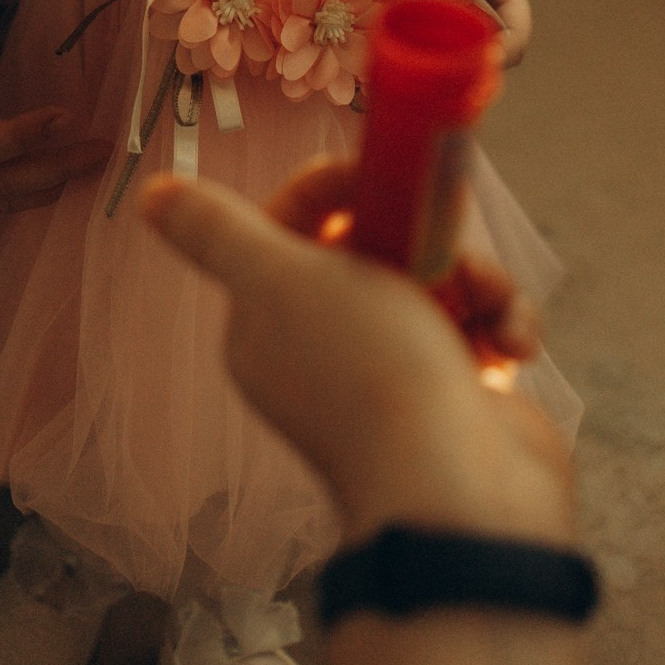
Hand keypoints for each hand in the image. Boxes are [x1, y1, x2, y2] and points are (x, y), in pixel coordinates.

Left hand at [142, 161, 575, 548]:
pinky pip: (483, 323)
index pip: (294, 223)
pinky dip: (504, 325)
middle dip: (424, 233)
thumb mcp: (279, 279)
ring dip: (478, 279)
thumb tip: (152, 195)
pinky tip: (512, 349)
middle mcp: (326, 347)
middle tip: (446, 241)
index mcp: (268, 322)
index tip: (377, 173)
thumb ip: (217, 231)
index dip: (337, 187)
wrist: (460, 491)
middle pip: (378, 242)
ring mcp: (396, 371)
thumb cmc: (368, 371)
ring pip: (442, 277)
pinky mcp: (457, 390)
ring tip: (490, 308)